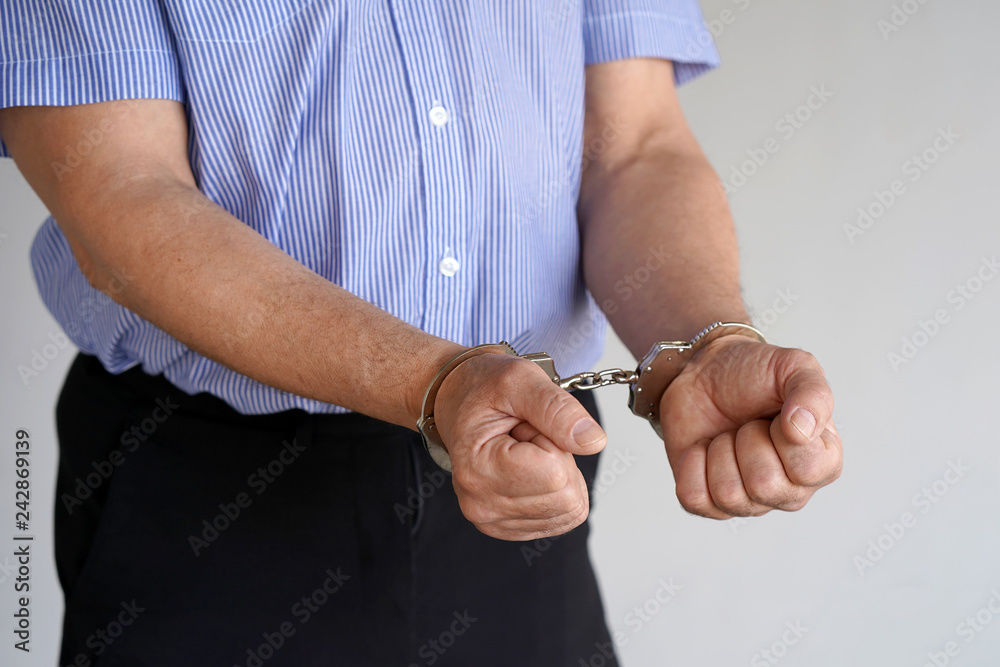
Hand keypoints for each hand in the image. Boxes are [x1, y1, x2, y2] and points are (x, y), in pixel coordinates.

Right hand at [433, 352, 606, 540]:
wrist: (458, 400)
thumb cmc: (483, 389)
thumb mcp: (520, 379)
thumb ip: (557, 409)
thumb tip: (593, 442)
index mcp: (478, 470)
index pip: (556, 473)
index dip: (553, 440)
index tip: (523, 425)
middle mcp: (481, 505)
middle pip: (567, 497)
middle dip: (559, 459)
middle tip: (527, 436)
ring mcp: (494, 521)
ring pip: (570, 510)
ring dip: (559, 474)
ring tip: (526, 450)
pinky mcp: (509, 527)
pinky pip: (563, 519)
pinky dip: (557, 490)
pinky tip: (529, 468)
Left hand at [660, 335, 841, 518]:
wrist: (703, 373)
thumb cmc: (753, 374)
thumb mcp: (793, 366)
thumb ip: (812, 391)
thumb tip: (802, 429)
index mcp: (822, 462)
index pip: (809, 469)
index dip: (784, 433)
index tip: (778, 414)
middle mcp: (790, 490)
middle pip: (764, 486)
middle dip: (746, 440)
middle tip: (747, 424)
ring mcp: (750, 502)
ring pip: (728, 494)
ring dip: (719, 451)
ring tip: (728, 435)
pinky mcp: (710, 502)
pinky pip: (694, 498)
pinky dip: (691, 464)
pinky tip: (704, 448)